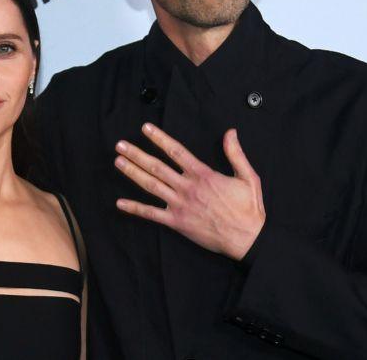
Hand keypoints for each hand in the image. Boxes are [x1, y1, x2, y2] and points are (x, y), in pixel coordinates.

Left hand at [114, 123, 265, 260]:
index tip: (145, 128)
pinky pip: (152, 214)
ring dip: (132, 173)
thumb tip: (230, 132)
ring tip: (118, 161)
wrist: (247, 238)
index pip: (176, 151)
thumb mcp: (248, 177)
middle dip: (136, 154)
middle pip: (156, 167)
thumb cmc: (248, 208)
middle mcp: (187, 187)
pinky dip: (135, 208)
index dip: (159, 138)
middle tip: (120, 145)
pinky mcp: (177, 222)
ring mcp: (180, 205)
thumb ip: (236, 154)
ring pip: (151, 185)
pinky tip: (120, 203)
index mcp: (202, 175)